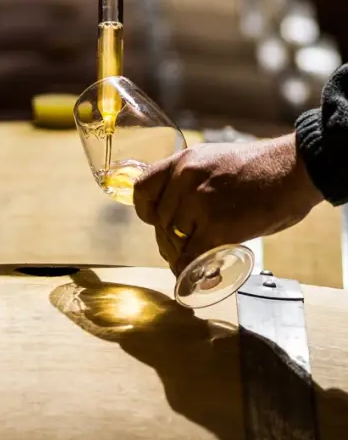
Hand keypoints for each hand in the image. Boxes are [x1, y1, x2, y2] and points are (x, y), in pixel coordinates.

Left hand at [133, 133, 324, 275]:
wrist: (296, 170)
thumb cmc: (266, 169)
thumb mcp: (218, 162)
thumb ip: (197, 183)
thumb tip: (183, 214)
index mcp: (184, 161)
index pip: (143, 189)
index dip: (147, 212)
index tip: (158, 222)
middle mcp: (185, 179)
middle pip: (160, 223)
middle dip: (171, 242)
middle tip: (186, 252)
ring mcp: (198, 202)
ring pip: (174, 242)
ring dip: (184, 257)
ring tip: (198, 264)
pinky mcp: (214, 226)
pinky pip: (191, 258)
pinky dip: (193, 273)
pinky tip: (200, 278)